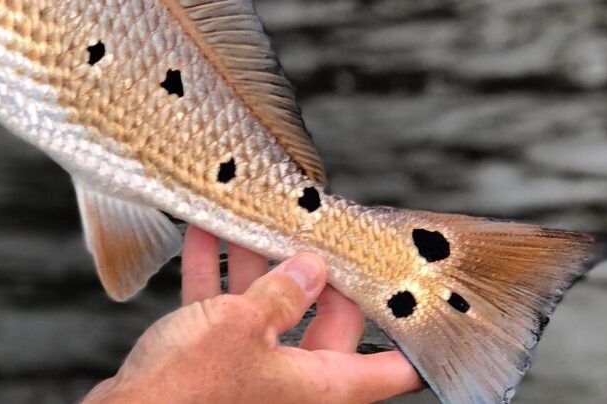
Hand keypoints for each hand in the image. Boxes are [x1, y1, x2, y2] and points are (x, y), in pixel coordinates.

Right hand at [84, 227, 421, 403]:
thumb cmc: (186, 391)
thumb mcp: (242, 326)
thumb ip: (281, 293)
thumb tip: (310, 269)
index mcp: (317, 386)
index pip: (385, 370)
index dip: (410, 340)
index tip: (420, 303)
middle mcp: (289, 382)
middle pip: (322, 320)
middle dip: (313, 270)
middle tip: (316, 230)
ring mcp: (249, 371)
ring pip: (267, 309)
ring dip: (256, 263)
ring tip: (254, 219)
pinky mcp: (211, 363)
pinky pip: (224, 313)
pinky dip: (216, 276)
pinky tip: (206, 235)